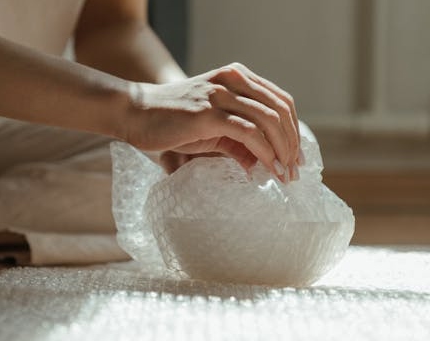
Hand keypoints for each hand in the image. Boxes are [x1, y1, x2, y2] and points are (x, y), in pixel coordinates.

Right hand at [123, 63, 300, 180]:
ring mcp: (220, 94)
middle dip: (292, 143)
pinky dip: (265, 153)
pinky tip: (269, 169)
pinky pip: (249, 133)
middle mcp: (232, 79)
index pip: (280, 101)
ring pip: (269, 120)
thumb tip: (261, 164)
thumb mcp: (211, 127)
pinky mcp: (209, 113)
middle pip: (281, 110)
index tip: (296, 157)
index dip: (293, 130)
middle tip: (295, 171)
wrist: (134, 113)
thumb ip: (237, 140)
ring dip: (283, 151)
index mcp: (236, 77)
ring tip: (286, 175)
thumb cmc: (170, 122)